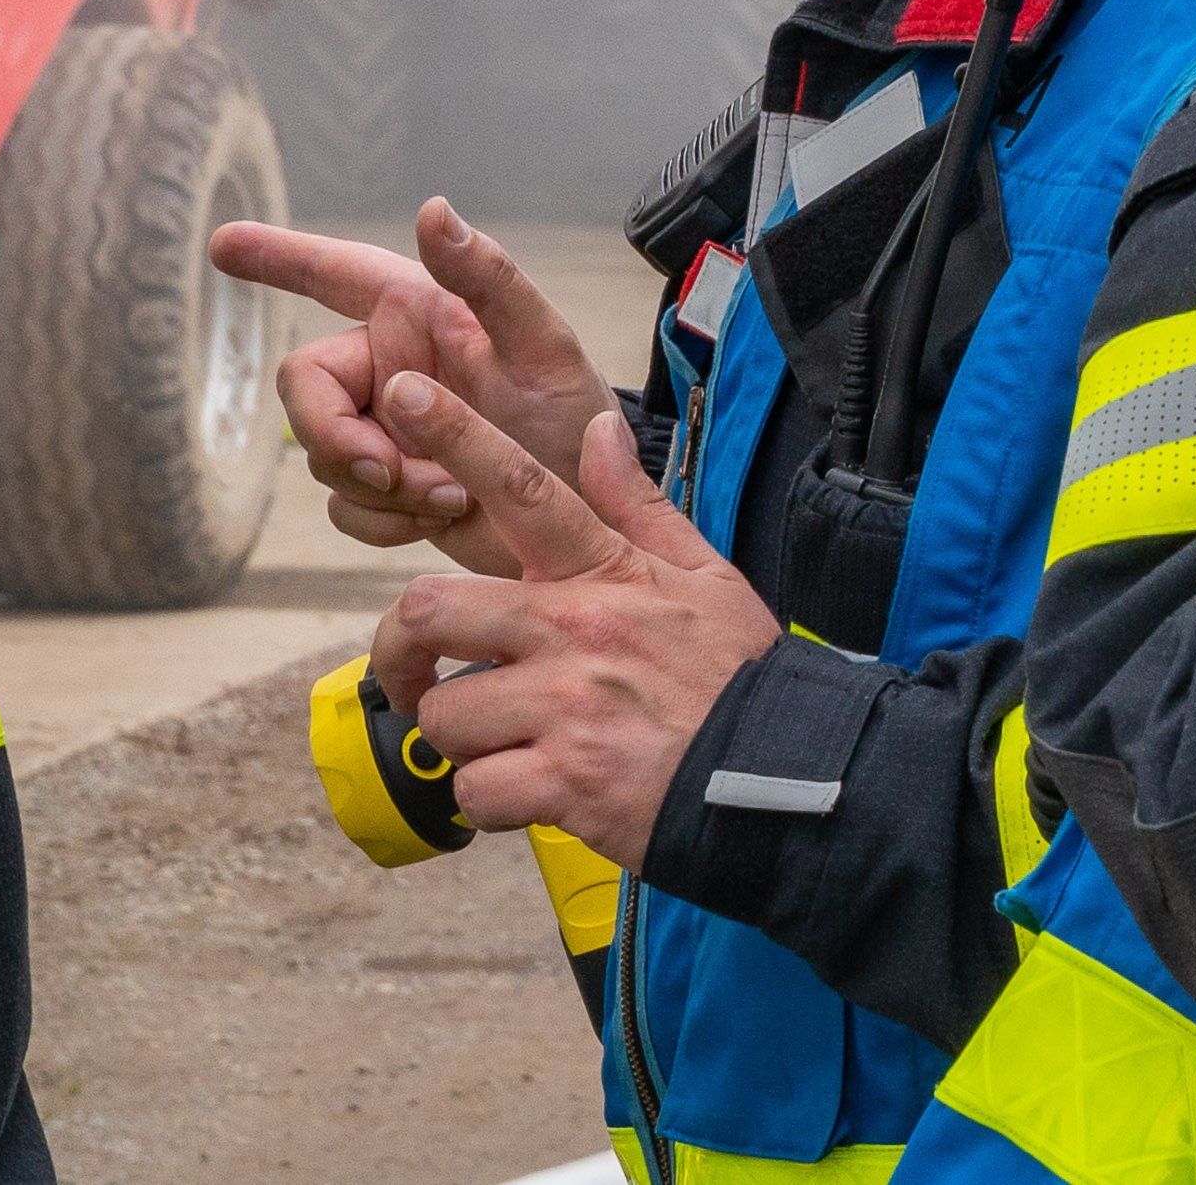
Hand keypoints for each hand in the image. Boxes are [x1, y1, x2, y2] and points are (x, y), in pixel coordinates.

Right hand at [210, 198, 615, 574]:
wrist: (592, 521)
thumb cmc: (575, 418)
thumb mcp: (544, 346)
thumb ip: (488, 279)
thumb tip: (433, 208)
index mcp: (417, 314)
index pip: (332, 272)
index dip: (276, 256)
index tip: (220, 245)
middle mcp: (389, 366)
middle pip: (304, 390)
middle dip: (335, 437)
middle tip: (390, 471)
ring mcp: (384, 431)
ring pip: (322, 457)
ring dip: (377, 486)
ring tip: (452, 491)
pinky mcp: (389, 491)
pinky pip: (346, 509)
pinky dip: (384, 522)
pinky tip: (441, 517)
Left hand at [364, 384, 779, 869]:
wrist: (789, 778)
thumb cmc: (740, 678)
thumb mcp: (706, 576)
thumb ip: (638, 505)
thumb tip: (599, 427)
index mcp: (605, 573)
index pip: (523, 488)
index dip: (459, 434)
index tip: (406, 391)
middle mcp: (575, 630)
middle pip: (430, 610)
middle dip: (405, 652)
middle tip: (420, 679)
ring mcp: (566, 707)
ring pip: (446, 716)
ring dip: (463, 742)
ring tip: (510, 748)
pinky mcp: (564, 783)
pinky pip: (474, 792)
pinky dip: (489, 804)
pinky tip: (529, 796)